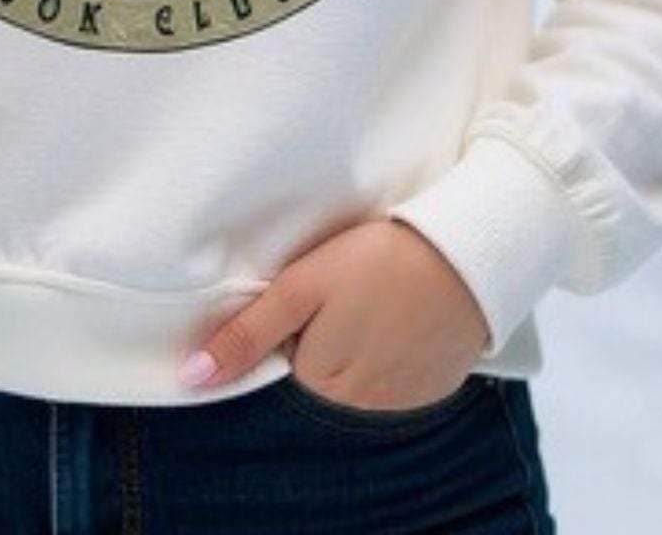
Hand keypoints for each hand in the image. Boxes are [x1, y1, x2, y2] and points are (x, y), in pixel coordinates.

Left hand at [180, 219, 490, 408]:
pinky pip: (396, 376)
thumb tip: (193, 377)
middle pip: (321, 371)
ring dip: (361, 342)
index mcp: (323, 383)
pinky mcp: (434, 387)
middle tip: (351, 286)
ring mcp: (402, 402)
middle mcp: (362, 407)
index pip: (287, 359)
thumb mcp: (302, 286)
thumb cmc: (380, 261)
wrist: (468, 254)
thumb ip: (248, 333)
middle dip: (325, 332)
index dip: (296, 319)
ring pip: (358, 374)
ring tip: (380, 295)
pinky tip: (405, 314)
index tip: (318, 288)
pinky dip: (396, 349)